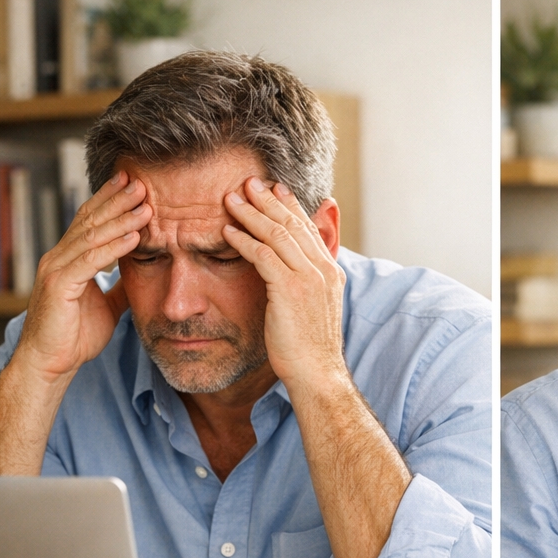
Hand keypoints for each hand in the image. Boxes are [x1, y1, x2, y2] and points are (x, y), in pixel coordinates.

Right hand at [19, 171, 148, 382]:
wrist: (51, 363)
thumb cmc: (75, 336)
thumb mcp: (108, 306)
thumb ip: (120, 286)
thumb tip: (140, 274)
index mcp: (69, 259)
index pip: (91, 222)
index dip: (111, 201)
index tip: (133, 184)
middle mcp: (59, 257)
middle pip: (90, 220)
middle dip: (117, 200)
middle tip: (140, 181)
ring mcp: (57, 269)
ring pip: (92, 236)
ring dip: (121, 219)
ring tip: (145, 204)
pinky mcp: (59, 285)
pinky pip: (90, 261)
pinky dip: (113, 247)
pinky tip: (133, 237)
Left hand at [222, 178, 344, 394]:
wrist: (317, 374)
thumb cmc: (310, 350)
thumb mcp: (314, 311)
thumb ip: (307, 286)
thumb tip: (295, 277)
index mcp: (332, 273)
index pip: (309, 229)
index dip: (290, 207)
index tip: (273, 190)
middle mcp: (324, 270)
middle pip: (294, 224)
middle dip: (269, 201)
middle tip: (248, 183)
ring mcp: (310, 278)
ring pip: (277, 234)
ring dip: (251, 214)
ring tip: (231, 199)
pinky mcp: (290, 289)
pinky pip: (262, 255)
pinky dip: (243, 240)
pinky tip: (226, 231)